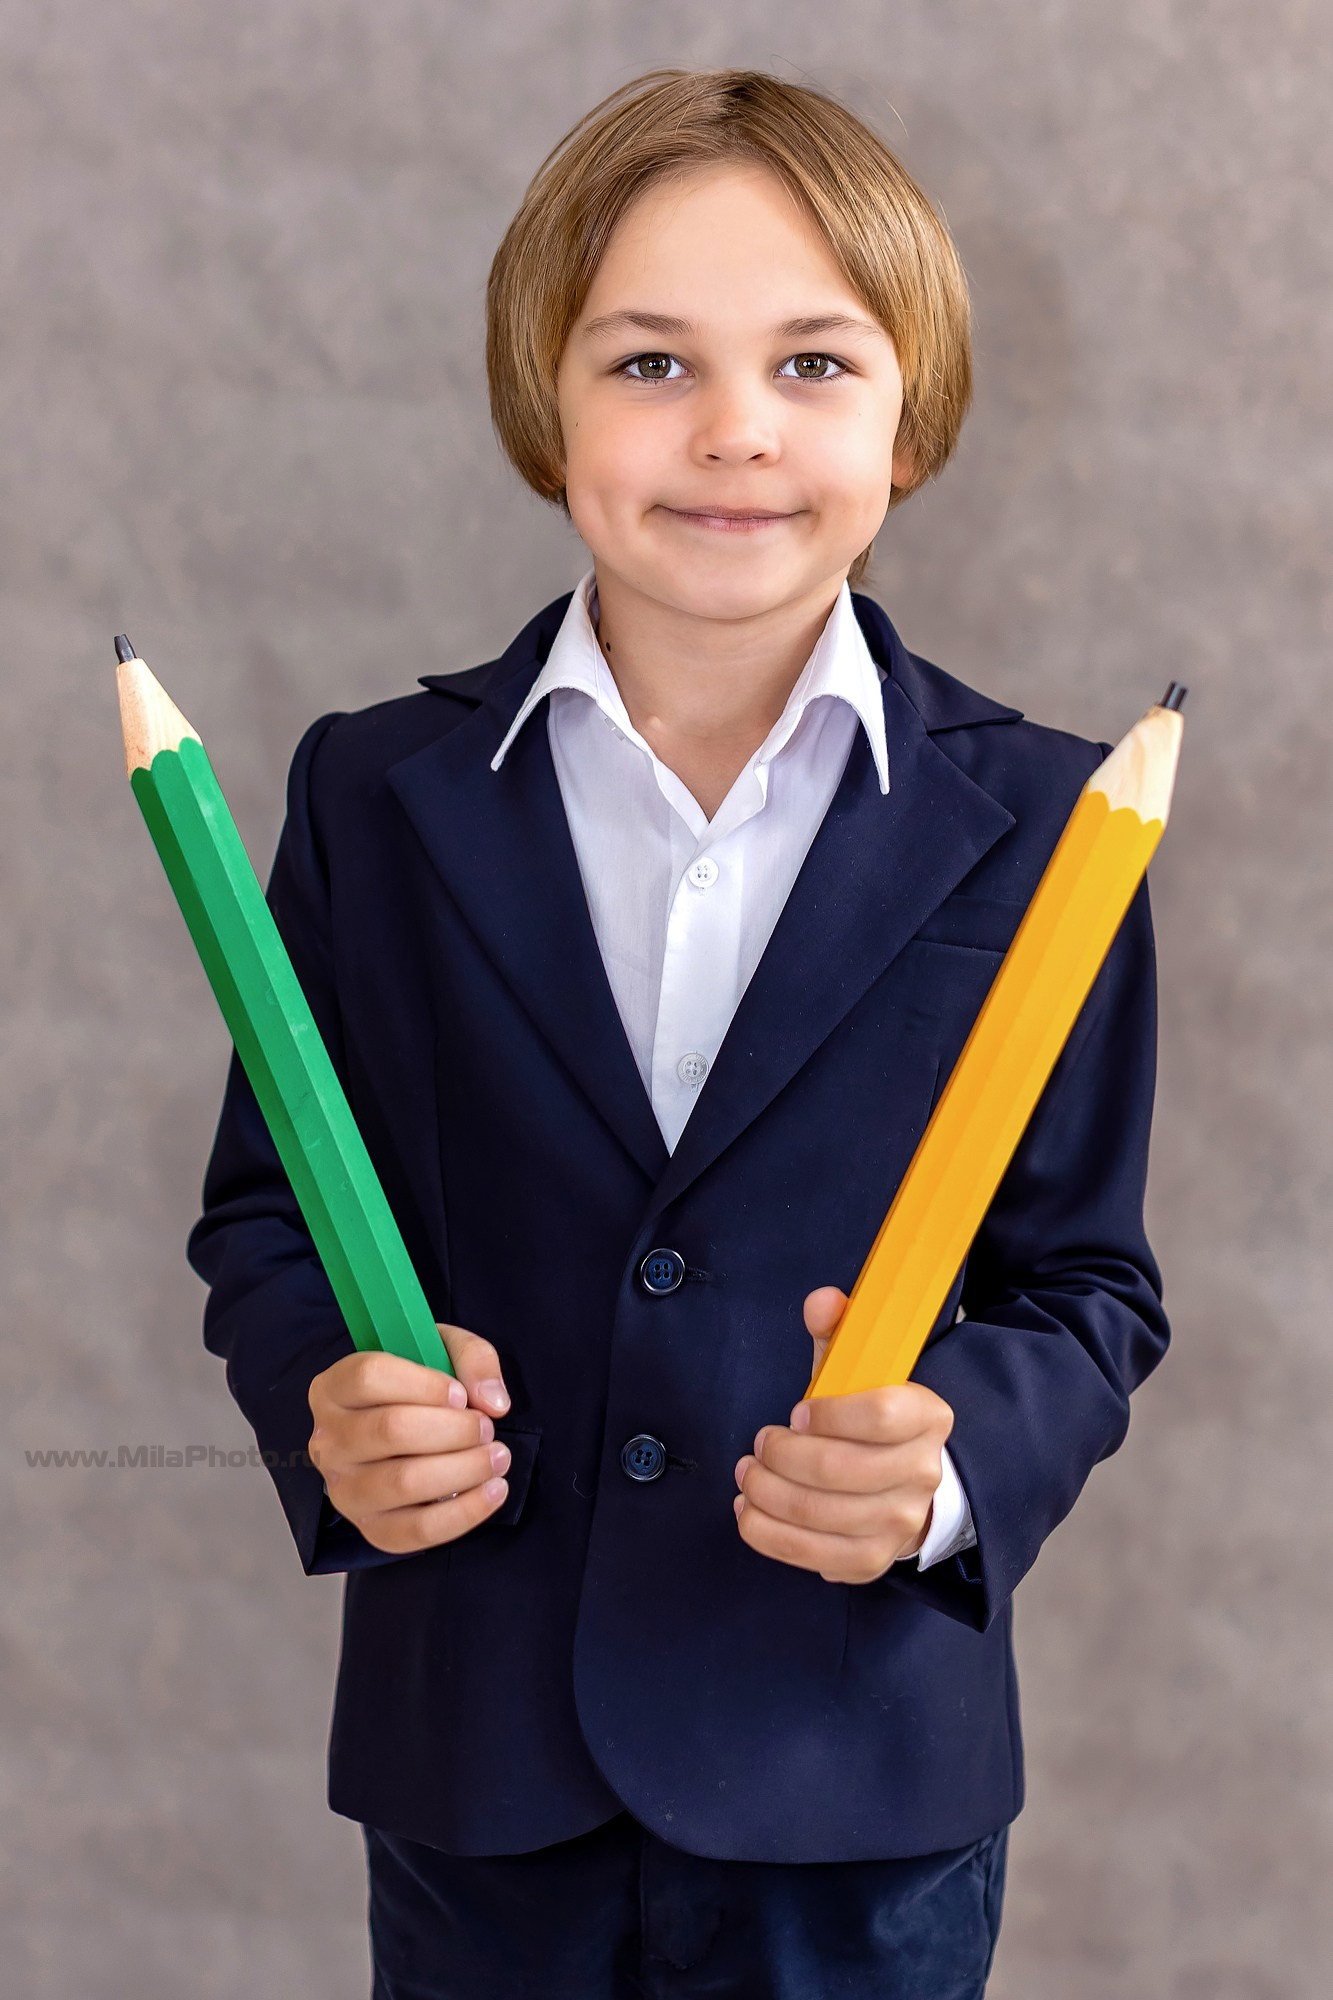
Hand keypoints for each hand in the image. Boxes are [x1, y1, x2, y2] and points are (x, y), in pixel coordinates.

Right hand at [307, 1322, 512, 1554]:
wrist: (405, 1437)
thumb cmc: (421, 1390)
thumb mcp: (443, 1351)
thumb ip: (472, 1358)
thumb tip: (492, 1401)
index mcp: (334, 1389)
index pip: (369, 1377)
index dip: (424, 1384)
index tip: (461, 1394)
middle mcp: (329, 1441)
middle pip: (390, 1430)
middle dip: (454, 1429)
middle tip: (486, 1428)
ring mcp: (345, 1490)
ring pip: (403, 1482)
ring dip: (464, 1469)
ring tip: (497, 1457)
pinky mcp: (370, 1528)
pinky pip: (416, 1529)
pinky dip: (464, 1512)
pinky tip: (494, 1491)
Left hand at [732, 1286, 953, 1583]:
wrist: (900, 1483)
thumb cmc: (866, 1420)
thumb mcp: (857, 1367)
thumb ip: (839, 1330)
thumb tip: (822, 1301)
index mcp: (928, 1416)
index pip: (880, 1415)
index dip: (828, 1414)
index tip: (795, 1412)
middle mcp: (923, 1474)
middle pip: (837, 1469)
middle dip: (781, 1455)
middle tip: (760, 1444)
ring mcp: (900, 1523)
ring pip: (817, 1513)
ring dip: (766, 1492)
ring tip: (748, 1474)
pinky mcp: (870, 1560)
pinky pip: (810, 1554)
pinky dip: (767, 1533)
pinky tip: (749, 1511)